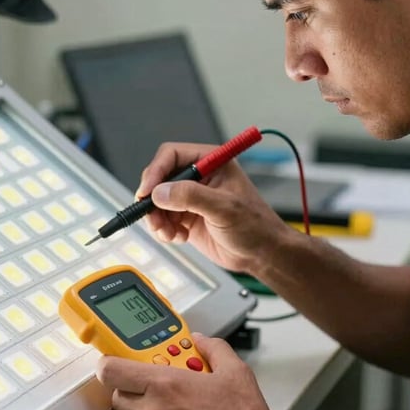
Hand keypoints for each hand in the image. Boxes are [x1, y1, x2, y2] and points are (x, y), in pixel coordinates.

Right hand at [136, 141, 289, 272]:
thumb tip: (160, 192)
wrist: (262, 254)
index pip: (172, 155)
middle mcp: (198, 176)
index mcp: (211, 161)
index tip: (147, 191)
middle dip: (153, 200)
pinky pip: (162, 218)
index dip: (156, 171)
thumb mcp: (224, 208)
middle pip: (160, 178)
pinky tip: (178, 237)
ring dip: (157, 218)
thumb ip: (191, 196)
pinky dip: (164, 229)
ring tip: (168, 232)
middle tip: (153, 217)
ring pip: (157, 201)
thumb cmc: (255, 226)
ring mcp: (191, 197)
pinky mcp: (187, 216)